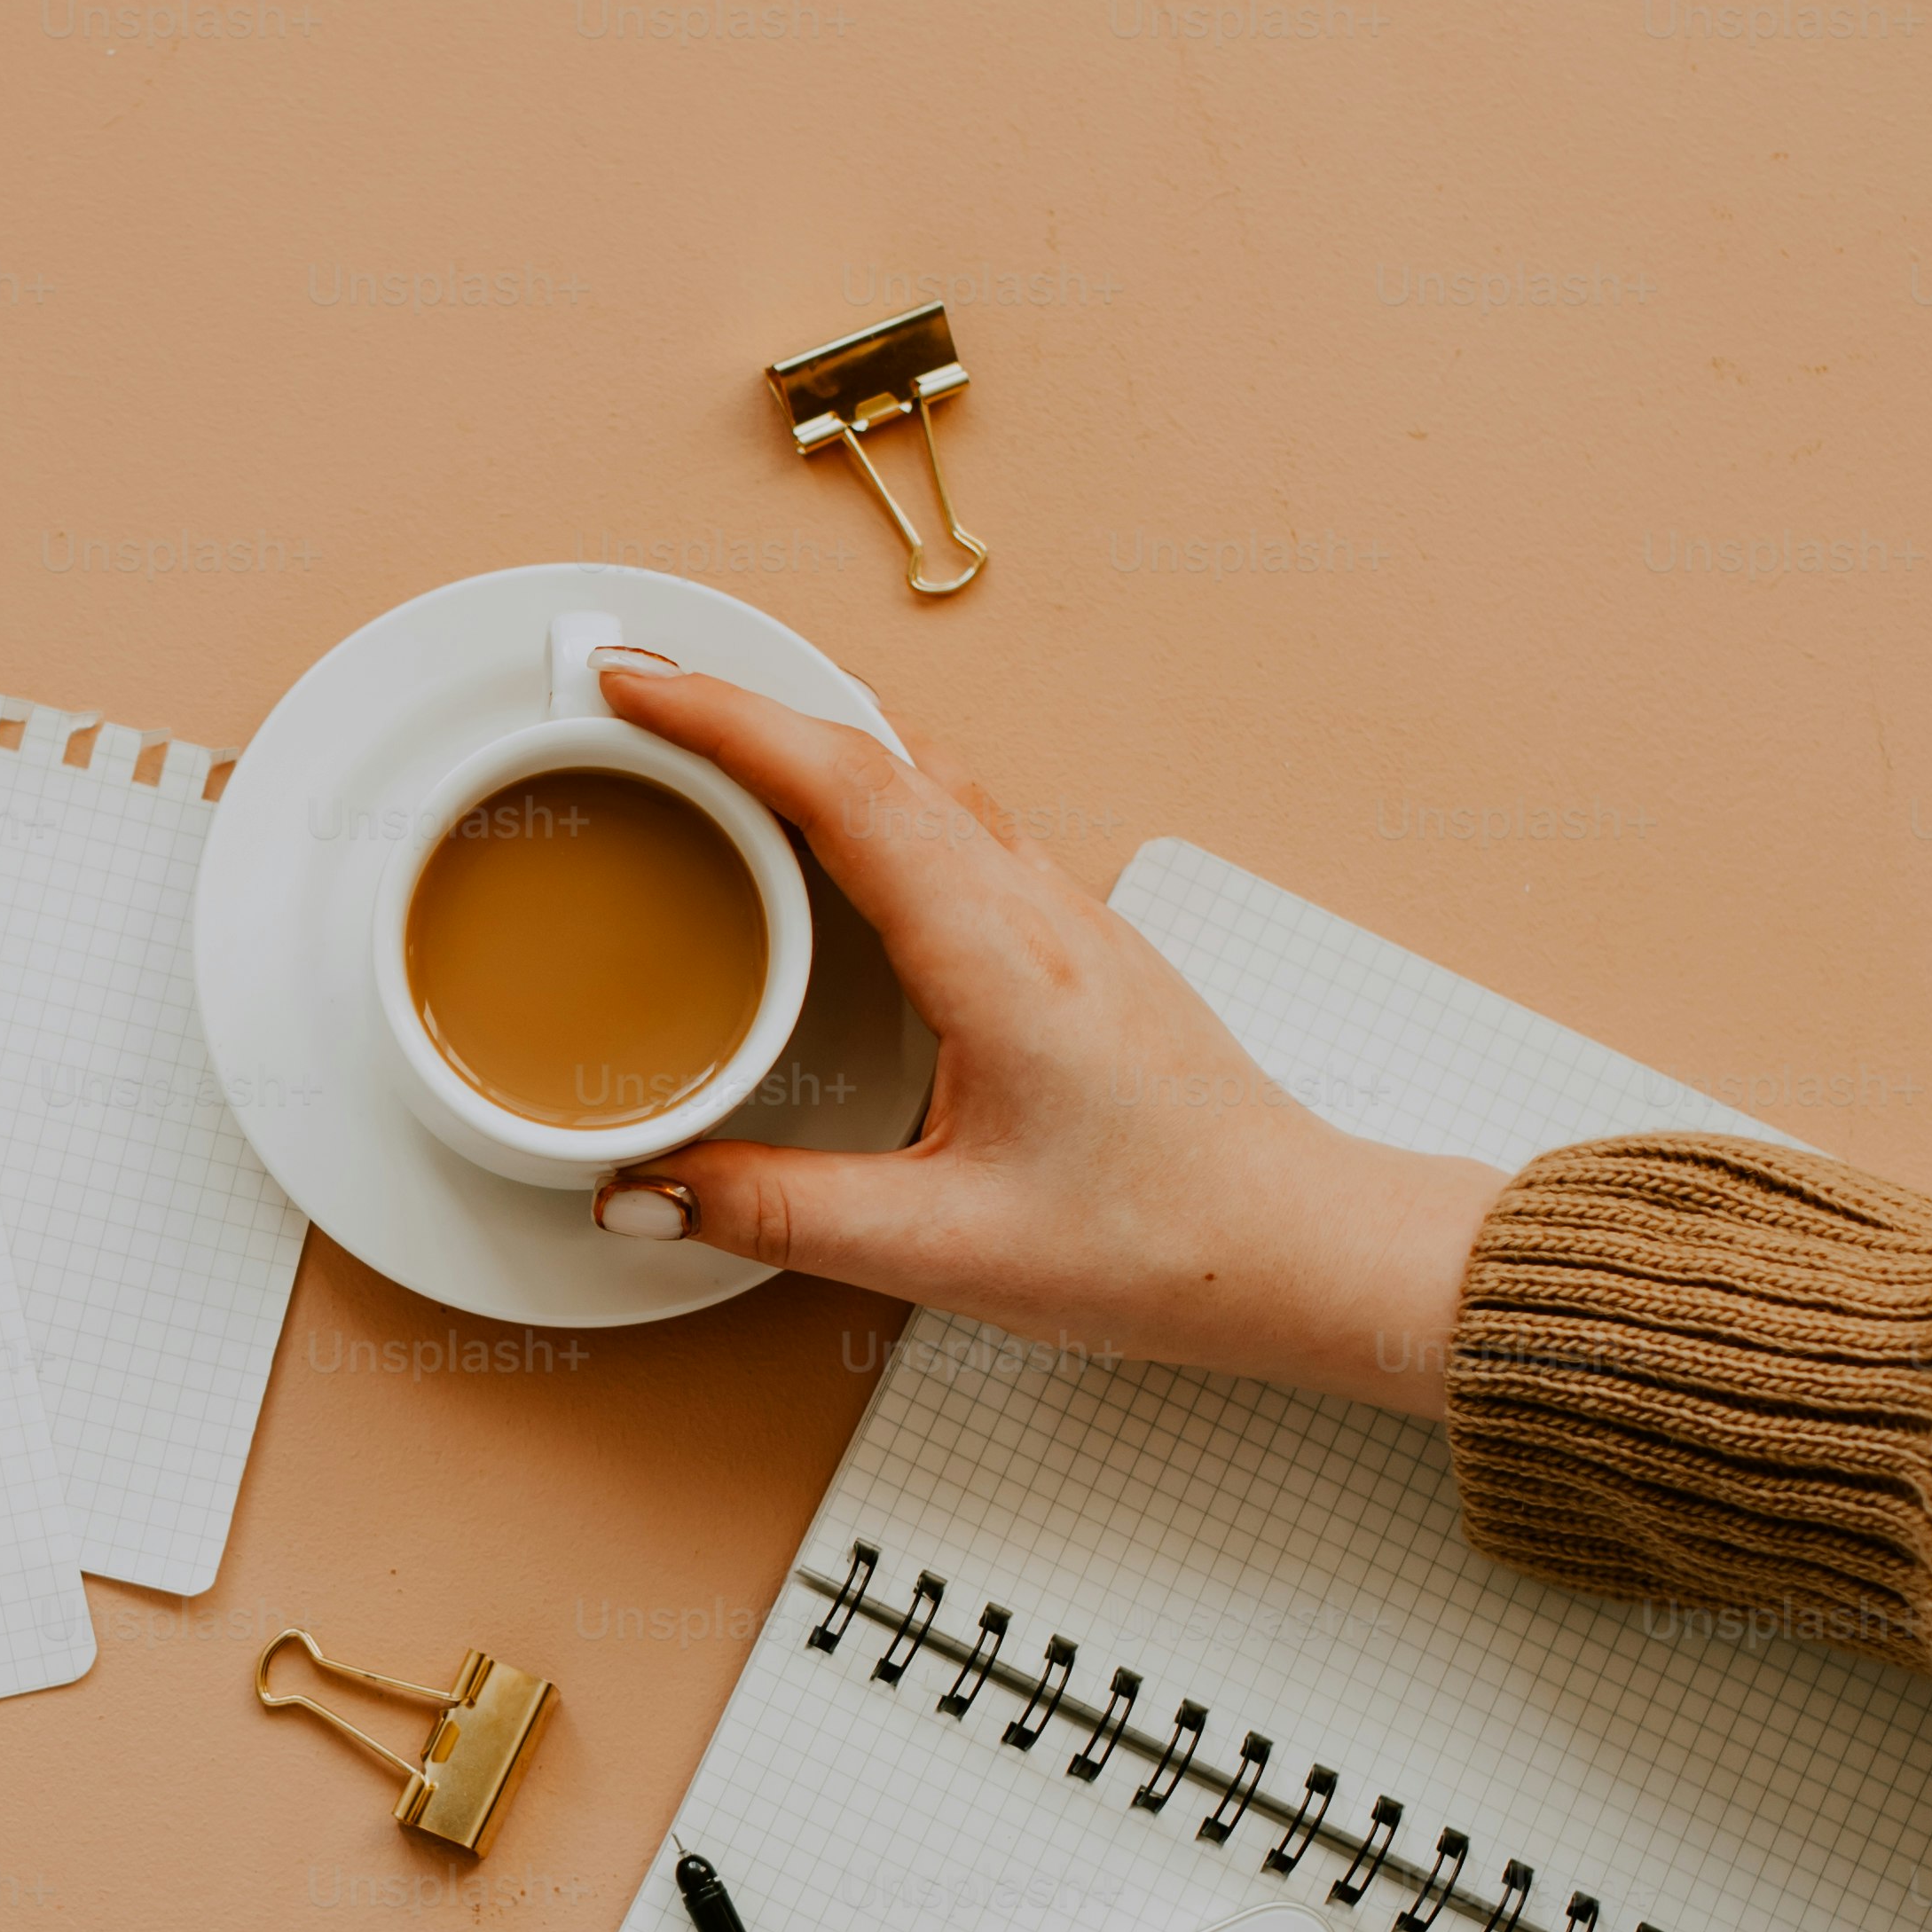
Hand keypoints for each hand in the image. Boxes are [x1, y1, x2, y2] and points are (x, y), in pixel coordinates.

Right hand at [584, 661, 1502, 1416]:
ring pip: (922, 774)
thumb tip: (641, 1189)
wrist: (1298, 1247)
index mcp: (999, 956)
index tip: (633, 682)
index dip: (727, 720)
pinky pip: (951, 820)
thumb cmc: (1161, 1242)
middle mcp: (1033, 907)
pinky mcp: (1067, 942)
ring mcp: (1059, 913)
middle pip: (875, 751)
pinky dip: (863, 791)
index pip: (846, 787)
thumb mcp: (945, 1250)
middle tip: (635, 689)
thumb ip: (782, 1213)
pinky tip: (824, 832)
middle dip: (743, 702)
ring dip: (810, 736)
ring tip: (706, 736)